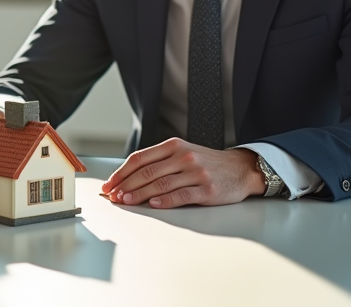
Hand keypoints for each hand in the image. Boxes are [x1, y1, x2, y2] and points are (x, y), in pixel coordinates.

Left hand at [101, 138, 265, 207]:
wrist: (241, 169)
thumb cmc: (206, 163)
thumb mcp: (182, 153)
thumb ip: (159, 161)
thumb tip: (128, 177)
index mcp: (173, 146)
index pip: (140, 158)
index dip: (121, 172)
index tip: (109, 184)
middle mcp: (183, 156)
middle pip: (147, 172)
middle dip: (126, 185)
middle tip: (113, 196)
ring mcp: (196, 173)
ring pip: (160, 184)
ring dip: (140, 194)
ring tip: (126, 201)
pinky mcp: (207, 190)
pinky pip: (181, 195)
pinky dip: (165, 201)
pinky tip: (152, 204)